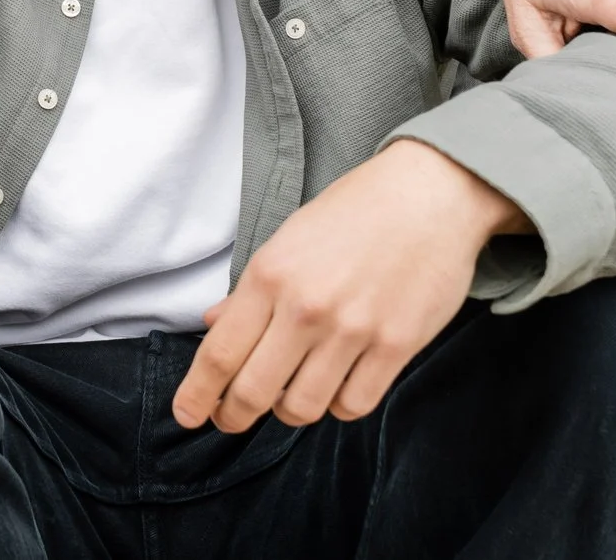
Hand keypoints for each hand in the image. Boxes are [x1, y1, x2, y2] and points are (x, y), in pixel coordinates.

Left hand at [172, 141, 526, 432]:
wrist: (428, 195)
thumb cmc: (354, 213)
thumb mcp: (287, 239)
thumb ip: (250, 291)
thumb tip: (212, 325)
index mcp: (269, 276)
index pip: (219, 353)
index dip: (198, 394)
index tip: (187, 414)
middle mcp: (305, 308)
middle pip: (254, 391)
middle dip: (233, 415)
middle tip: (229, 419)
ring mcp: (353, 330)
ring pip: (303, 407)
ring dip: (288, 410)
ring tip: (288, 394)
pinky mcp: (396, 347)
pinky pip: (354, 405)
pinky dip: (338, 406)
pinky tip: (336, 386)